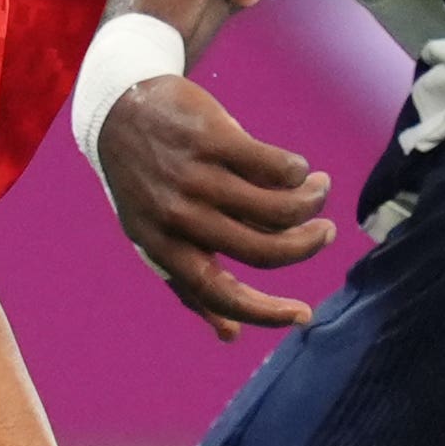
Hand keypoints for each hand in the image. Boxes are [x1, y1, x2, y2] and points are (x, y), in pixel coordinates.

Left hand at [100, 75, 332, 338]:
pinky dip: (297, 171)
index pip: (221, 294)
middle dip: (307, 245)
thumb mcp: (153, 236)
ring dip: (311, 202)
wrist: (119, 109)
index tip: (304, 315)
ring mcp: (197, 176)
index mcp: (164, 248)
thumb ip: (188, 282)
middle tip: (325, 232)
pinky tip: (298, 168)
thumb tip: (228, 336)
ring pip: (278, 207)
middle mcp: (180, 217)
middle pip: (265, 248)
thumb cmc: (146, 183)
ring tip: (319, 189)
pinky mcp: (214, 138)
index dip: (267, 311)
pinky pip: (276, 166)